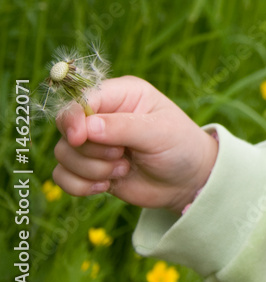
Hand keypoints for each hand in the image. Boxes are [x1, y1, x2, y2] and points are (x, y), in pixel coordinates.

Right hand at [53, 76, 217, 213]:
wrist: (187, 181)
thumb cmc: (180, 147)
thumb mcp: (159, 132)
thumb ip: (124, 127)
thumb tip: (86, 127)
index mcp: (123, 94)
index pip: (82, 98)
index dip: (74, 117)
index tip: (79, 138)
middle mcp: (104, 115)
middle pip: (68, 129)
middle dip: (91, 151)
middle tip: (122, 156)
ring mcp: (94, 142)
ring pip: (63, 154)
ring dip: (91, 170)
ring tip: (124, 169)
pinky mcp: (89, 167)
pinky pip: (62, 176)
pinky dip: (80, 186)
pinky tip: (106, 186)